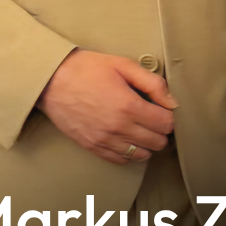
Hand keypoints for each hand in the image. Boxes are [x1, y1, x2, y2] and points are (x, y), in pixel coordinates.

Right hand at [38, 49, 177, 165]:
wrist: (53, 80)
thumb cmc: (88, 69)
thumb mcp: (124, 65)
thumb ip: (153, 83)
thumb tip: (172, 102)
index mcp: (128, 106)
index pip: (165, 124)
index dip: (169, 116)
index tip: (164, 108)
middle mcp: (118, 128)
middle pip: (156, 142)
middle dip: (161, 131)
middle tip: (156, 117)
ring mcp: (104, 140)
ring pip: (140, 155)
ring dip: (147, 143)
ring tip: (143, 128)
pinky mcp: (92, 147)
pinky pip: (120, 160)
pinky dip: (130, 153)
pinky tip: (129, 138)